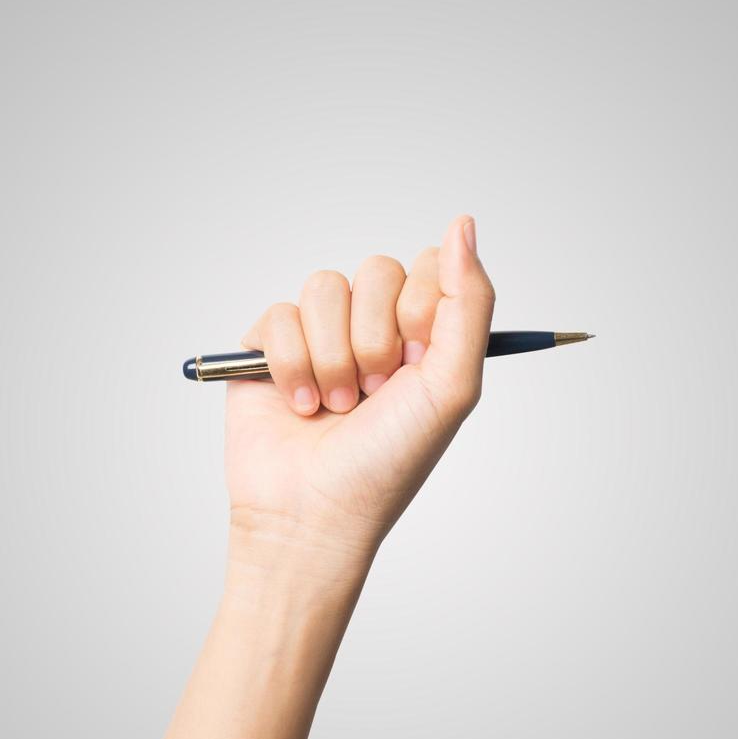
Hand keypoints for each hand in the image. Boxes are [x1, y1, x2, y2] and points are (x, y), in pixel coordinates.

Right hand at [225, 215, 494, 565]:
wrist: (314, 514)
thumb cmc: (389, 464)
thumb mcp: (453, 386)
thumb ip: (469, 301)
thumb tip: (463, 224)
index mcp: (423, 336)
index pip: (429, 266)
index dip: (420, 308)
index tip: (416, 361)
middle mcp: (373, 329)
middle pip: (376, 270)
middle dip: (375, 338)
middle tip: (374, 393)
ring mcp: (319, 336)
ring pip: (324, 286)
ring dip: (332, 356)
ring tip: (334, 406)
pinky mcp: (268, 347)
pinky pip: (279, 313)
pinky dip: (291, 364)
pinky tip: (298, 405)